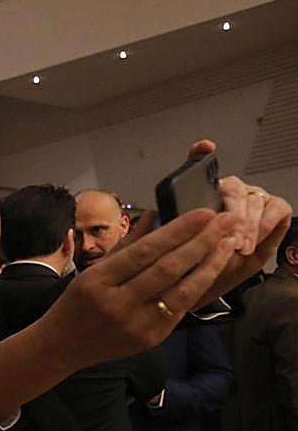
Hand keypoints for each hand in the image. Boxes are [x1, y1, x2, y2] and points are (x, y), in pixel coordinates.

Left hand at [115, 140, 291, 305]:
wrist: (212, 282)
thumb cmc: (190, 267)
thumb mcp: (170, 255)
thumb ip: (161, 234)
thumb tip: (153, 215)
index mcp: (199, 197)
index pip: (200, 166)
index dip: (201, 154)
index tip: (204, 148)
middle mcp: (227, 194)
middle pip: (232, 188)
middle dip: (230, 213)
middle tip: (226, 236)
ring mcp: (252, 200)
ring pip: (255, 199)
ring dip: (248, 225)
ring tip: (239, 247)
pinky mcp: (273, 211)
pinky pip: (277, 208)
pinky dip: (266, 224)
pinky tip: (254, 240)